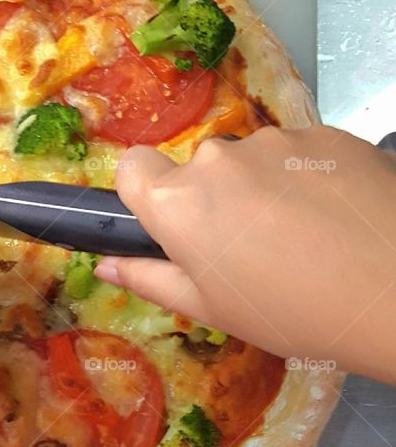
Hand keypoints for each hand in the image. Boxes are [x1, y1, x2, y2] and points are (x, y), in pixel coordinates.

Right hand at [96, 125, 395, 382]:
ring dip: (266, 190)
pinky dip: (310, 180)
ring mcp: (276, 140)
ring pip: (255, 161)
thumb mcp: (214, 311)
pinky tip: (338, 219)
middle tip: (254, 251)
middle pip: (201, 170)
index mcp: (179, 203)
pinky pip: (300, 154)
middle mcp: (219, 158)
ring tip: (307, 239)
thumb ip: (153, 280)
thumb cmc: (294, 313)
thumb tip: (109, 263)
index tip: (175, 224)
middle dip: (218, 201)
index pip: (132, 167)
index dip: (147, 194)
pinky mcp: (327, 133)